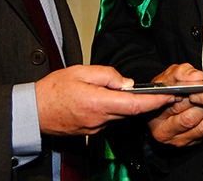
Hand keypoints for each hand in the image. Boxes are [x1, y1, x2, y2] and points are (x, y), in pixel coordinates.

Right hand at [35, 65, 173, 135]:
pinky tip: (105, 99)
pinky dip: (112, 109)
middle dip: (144, 101)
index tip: (168, 96)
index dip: (154, 101)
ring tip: (122, 91)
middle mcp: (99, 119)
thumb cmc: (54, 90)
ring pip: (119, 115)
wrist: (34, 111)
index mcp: (98, 103)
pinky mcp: (91, 131)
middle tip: (157, 90)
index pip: (134, 105)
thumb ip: (107, 75)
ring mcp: (95, 128)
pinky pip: (109, 119)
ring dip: (125, 104)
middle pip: (129, 111)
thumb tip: (126, 83)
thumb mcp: (81, 71)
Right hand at [146, 64, 202, 146]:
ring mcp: (178, 140)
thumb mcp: (170, 75)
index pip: (174, 106)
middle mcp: (164, 133)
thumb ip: (182, 73)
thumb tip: (197, 77)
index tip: (200, 85)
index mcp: (154, 116)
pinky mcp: (191, 142)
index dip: (190, 95)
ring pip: (201, 127)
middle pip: (189, 118)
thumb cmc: (167, 87)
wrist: (166, 99)